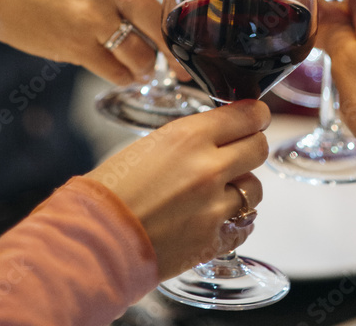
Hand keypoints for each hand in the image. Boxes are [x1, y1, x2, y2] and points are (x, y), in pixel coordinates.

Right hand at [0, 0, 173, 83]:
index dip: (190, 1)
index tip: (200, 19)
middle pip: (164, 23)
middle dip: (179, 50)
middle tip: (187, 65)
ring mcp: (92, 14)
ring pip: (143, 54)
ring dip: (148, 65)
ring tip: (145, 65)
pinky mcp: (75, 45)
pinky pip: (117, 71)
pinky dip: (124, 76)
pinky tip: (123, 71)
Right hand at [89, 100, 269, 278]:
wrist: (96, 236)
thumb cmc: (113, 187)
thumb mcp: (153, 143)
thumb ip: (193, 137)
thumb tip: (221, 132)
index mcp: (191, 137)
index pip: (248, 115)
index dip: (256, 114)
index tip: (257, 116)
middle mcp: (209, 169)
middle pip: (259, 148)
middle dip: (252, 145)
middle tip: (242, 150)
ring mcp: (214, 208)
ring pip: (255, 189)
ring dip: (241, 187)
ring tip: (218, 190)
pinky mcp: (213, 241)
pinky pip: (244, 226)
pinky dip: (235, 221)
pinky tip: (218, 217)